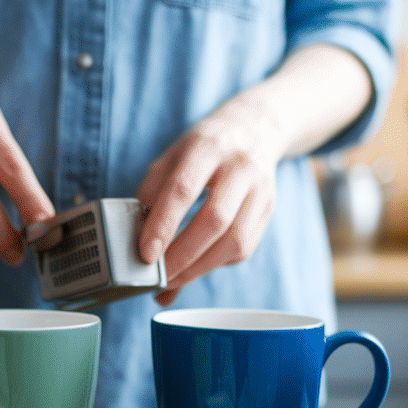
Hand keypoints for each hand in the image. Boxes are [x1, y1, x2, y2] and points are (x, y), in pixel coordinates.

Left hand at [136, 96, 282, 305]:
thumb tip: (138, 243)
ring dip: (200, 268)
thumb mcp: (171, 157)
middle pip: (214, 220)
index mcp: (208, 146)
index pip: (184, 188)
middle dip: (182, 256)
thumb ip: (151, 195)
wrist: (255, 128)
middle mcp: (240, 166)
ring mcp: (260, 190)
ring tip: (173, 279)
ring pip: (234, 241)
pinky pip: (243, 248)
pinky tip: (197, 263)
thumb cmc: (204, 147)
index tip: (146, 254)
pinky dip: (216, 262)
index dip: (164, 225)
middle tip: (158, 277)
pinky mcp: (268, 210)